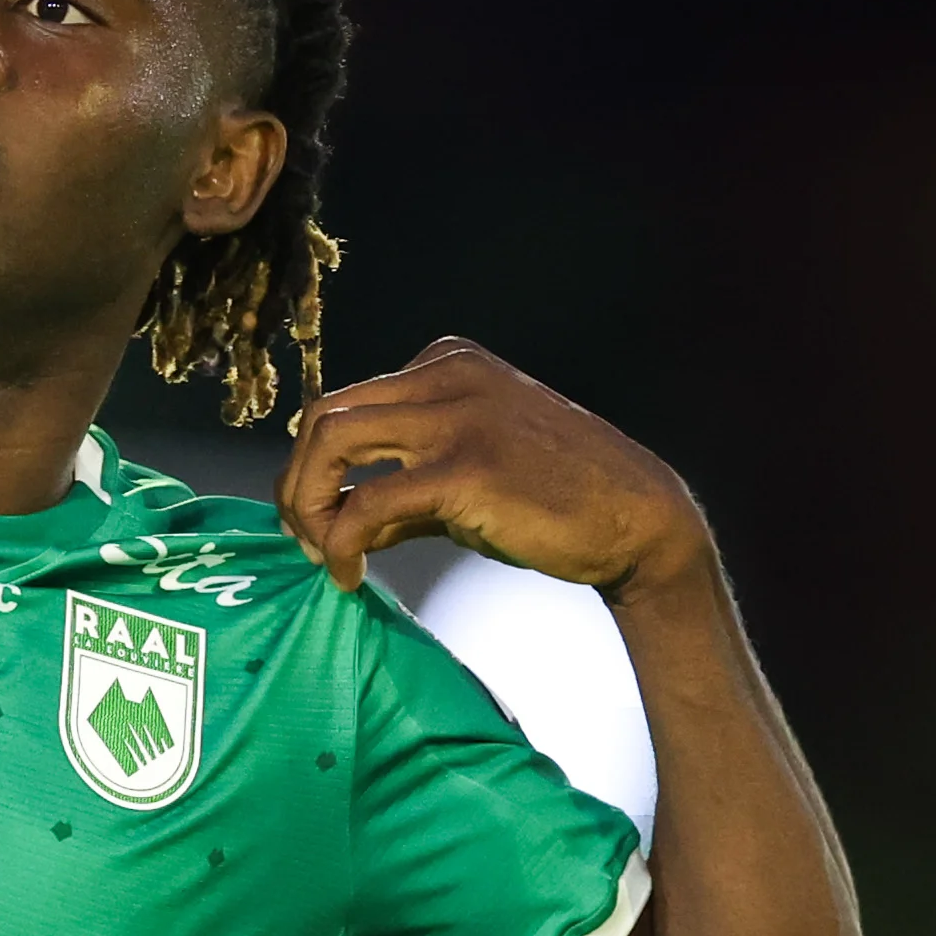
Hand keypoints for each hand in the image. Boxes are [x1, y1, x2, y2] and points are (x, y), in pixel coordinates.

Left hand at [276, 337, 709, 599]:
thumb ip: (400, 488)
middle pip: (323, 416)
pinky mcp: (467, 468)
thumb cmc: (554, 502)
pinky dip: (340, 540)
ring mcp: (457, 415)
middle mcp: (447, 375)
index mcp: (447, 363)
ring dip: (307, 506)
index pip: (344, 403)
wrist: (637, 520)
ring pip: (331, 442)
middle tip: (305, 540)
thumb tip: (331, 521)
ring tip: (321, 554)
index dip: (312, 466)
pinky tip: (349, 573)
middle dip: (298, 484)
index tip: (316, 520)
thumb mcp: (466, 479)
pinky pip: (369, 500)